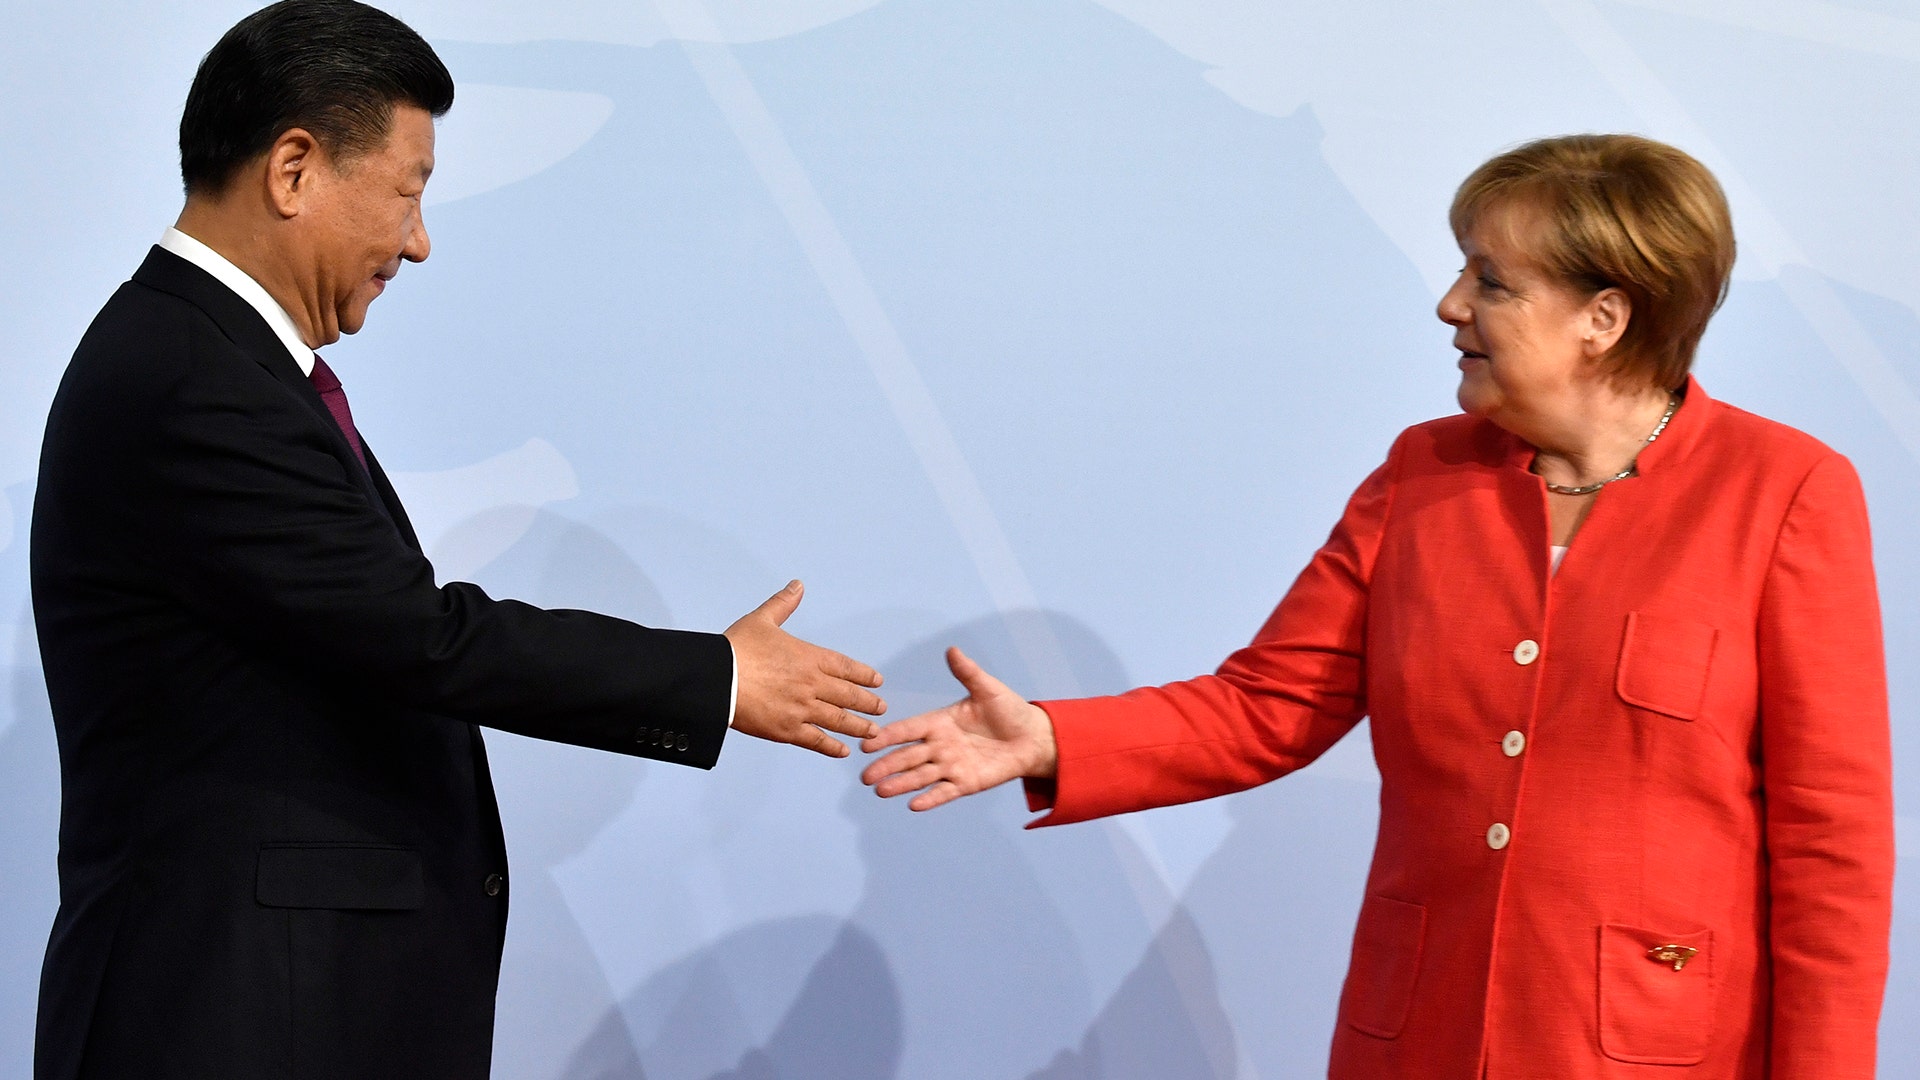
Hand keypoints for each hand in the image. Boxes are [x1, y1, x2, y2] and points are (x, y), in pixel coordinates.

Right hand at [725, 580, 885, 758]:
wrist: (717, 679)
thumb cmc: (736, 648)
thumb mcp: (762, 620)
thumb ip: (783, 604)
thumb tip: (797, 585)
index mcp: (808, 657)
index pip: (845, 667)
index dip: (863, 674)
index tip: (877, 681)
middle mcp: (811, 684)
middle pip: (848, 695)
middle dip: (868, 702)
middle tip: (881, 707)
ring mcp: (801, 708)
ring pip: (839, 720)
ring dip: (859, 726)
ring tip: (873, 732)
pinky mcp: (787, 730)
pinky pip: (816, 740)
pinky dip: (832, 747)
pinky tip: (843, 751)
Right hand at [859, 646, 1057, 810]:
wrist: (1033, 737)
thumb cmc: (1009, 710)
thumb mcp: (988, 689)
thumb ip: (968, 673)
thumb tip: (952, 650)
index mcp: (940, 722)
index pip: (908, 730)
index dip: (888, 737)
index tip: (868, 742)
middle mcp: (940, 746)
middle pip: (908, 757)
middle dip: (886, 766)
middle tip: (865, 776)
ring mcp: (951, 766)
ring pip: (920, 776)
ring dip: (900, 784)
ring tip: (880, 792)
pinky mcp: (966, 783)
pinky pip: (944, 792)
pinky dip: (930, 799)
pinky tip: (913, 805)